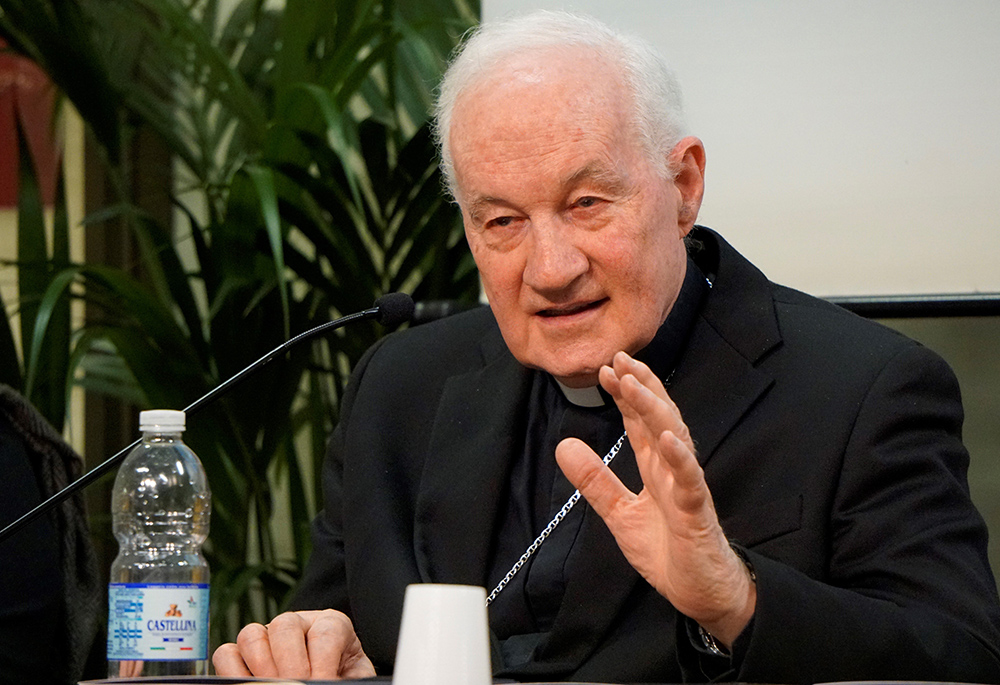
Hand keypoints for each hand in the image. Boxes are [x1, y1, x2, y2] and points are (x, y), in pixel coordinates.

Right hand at [212, 609, 375, 679]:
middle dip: (290, 665)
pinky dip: (233, 673)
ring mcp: (267, 635)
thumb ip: (348, 678)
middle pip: (285, 627)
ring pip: (251, 636)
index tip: (322, 684)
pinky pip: (226, 654)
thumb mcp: (353, 677)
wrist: (330, 679)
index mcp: (331, 625)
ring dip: (261, 669)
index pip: (325, 633)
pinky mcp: (242, 654)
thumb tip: (327, 682)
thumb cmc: (341, 678)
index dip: (323, 663)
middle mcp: (297, 624)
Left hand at [555, 351, 755, 646]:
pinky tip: (669, 438)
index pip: (640, 422)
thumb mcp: (619, 512)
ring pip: (675, 439)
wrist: (699, 593)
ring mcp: (687, 488)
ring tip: (635, 384)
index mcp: (655, 468)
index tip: (606, 368)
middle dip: (641, 387)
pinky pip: (690, 482)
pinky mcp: (696, 514)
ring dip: (655, 410)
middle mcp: (673, 469)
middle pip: (659, 418)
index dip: (625, 394)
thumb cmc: (667, 549)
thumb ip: (595, 480)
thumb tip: (563, 445)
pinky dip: (680, 459)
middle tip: (620, 359)